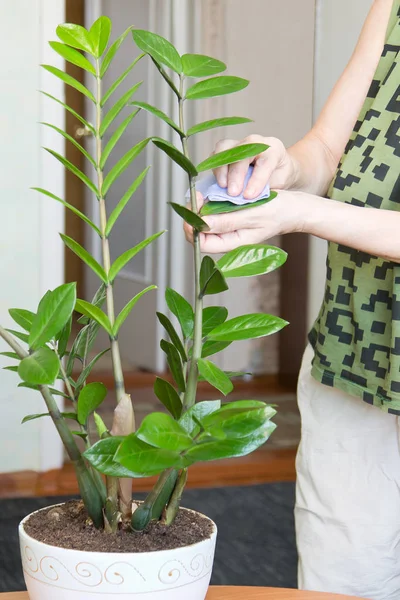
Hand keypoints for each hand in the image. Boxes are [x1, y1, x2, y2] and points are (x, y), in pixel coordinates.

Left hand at [184, 190, 304, 253]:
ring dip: (201, 207)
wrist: (294, 206)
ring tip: (206, 193)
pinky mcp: (231, 217)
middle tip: (199, 195)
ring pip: (204, 221)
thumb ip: (227, 221)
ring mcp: (229, 228)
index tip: (195, 205)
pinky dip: (210, 202)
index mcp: (233, 244)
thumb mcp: (252, 215)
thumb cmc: (278, 212)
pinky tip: (214, 193)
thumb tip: (201, 224)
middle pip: (199, 232)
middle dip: (195, 214)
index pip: (202, 243)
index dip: (193, 226)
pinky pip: (213, 212)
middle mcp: (228, 238)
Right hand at [213, 135, 295, 197]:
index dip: (256, 179)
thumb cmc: (278, 176)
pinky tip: (219, 182)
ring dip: (221, 169)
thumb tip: (248, 197)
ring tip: (223, 186)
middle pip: (241, 153)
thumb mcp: (279, 183)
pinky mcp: (226, 149)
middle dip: (236, 175)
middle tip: (233, 193)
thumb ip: (264, 187)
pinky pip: (216, 154)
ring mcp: (239, 143)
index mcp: (273, 149)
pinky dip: (216, 168)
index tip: (249, 196)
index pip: (264, 162)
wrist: (276, 168)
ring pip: (224, 148)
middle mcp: (255, 142)